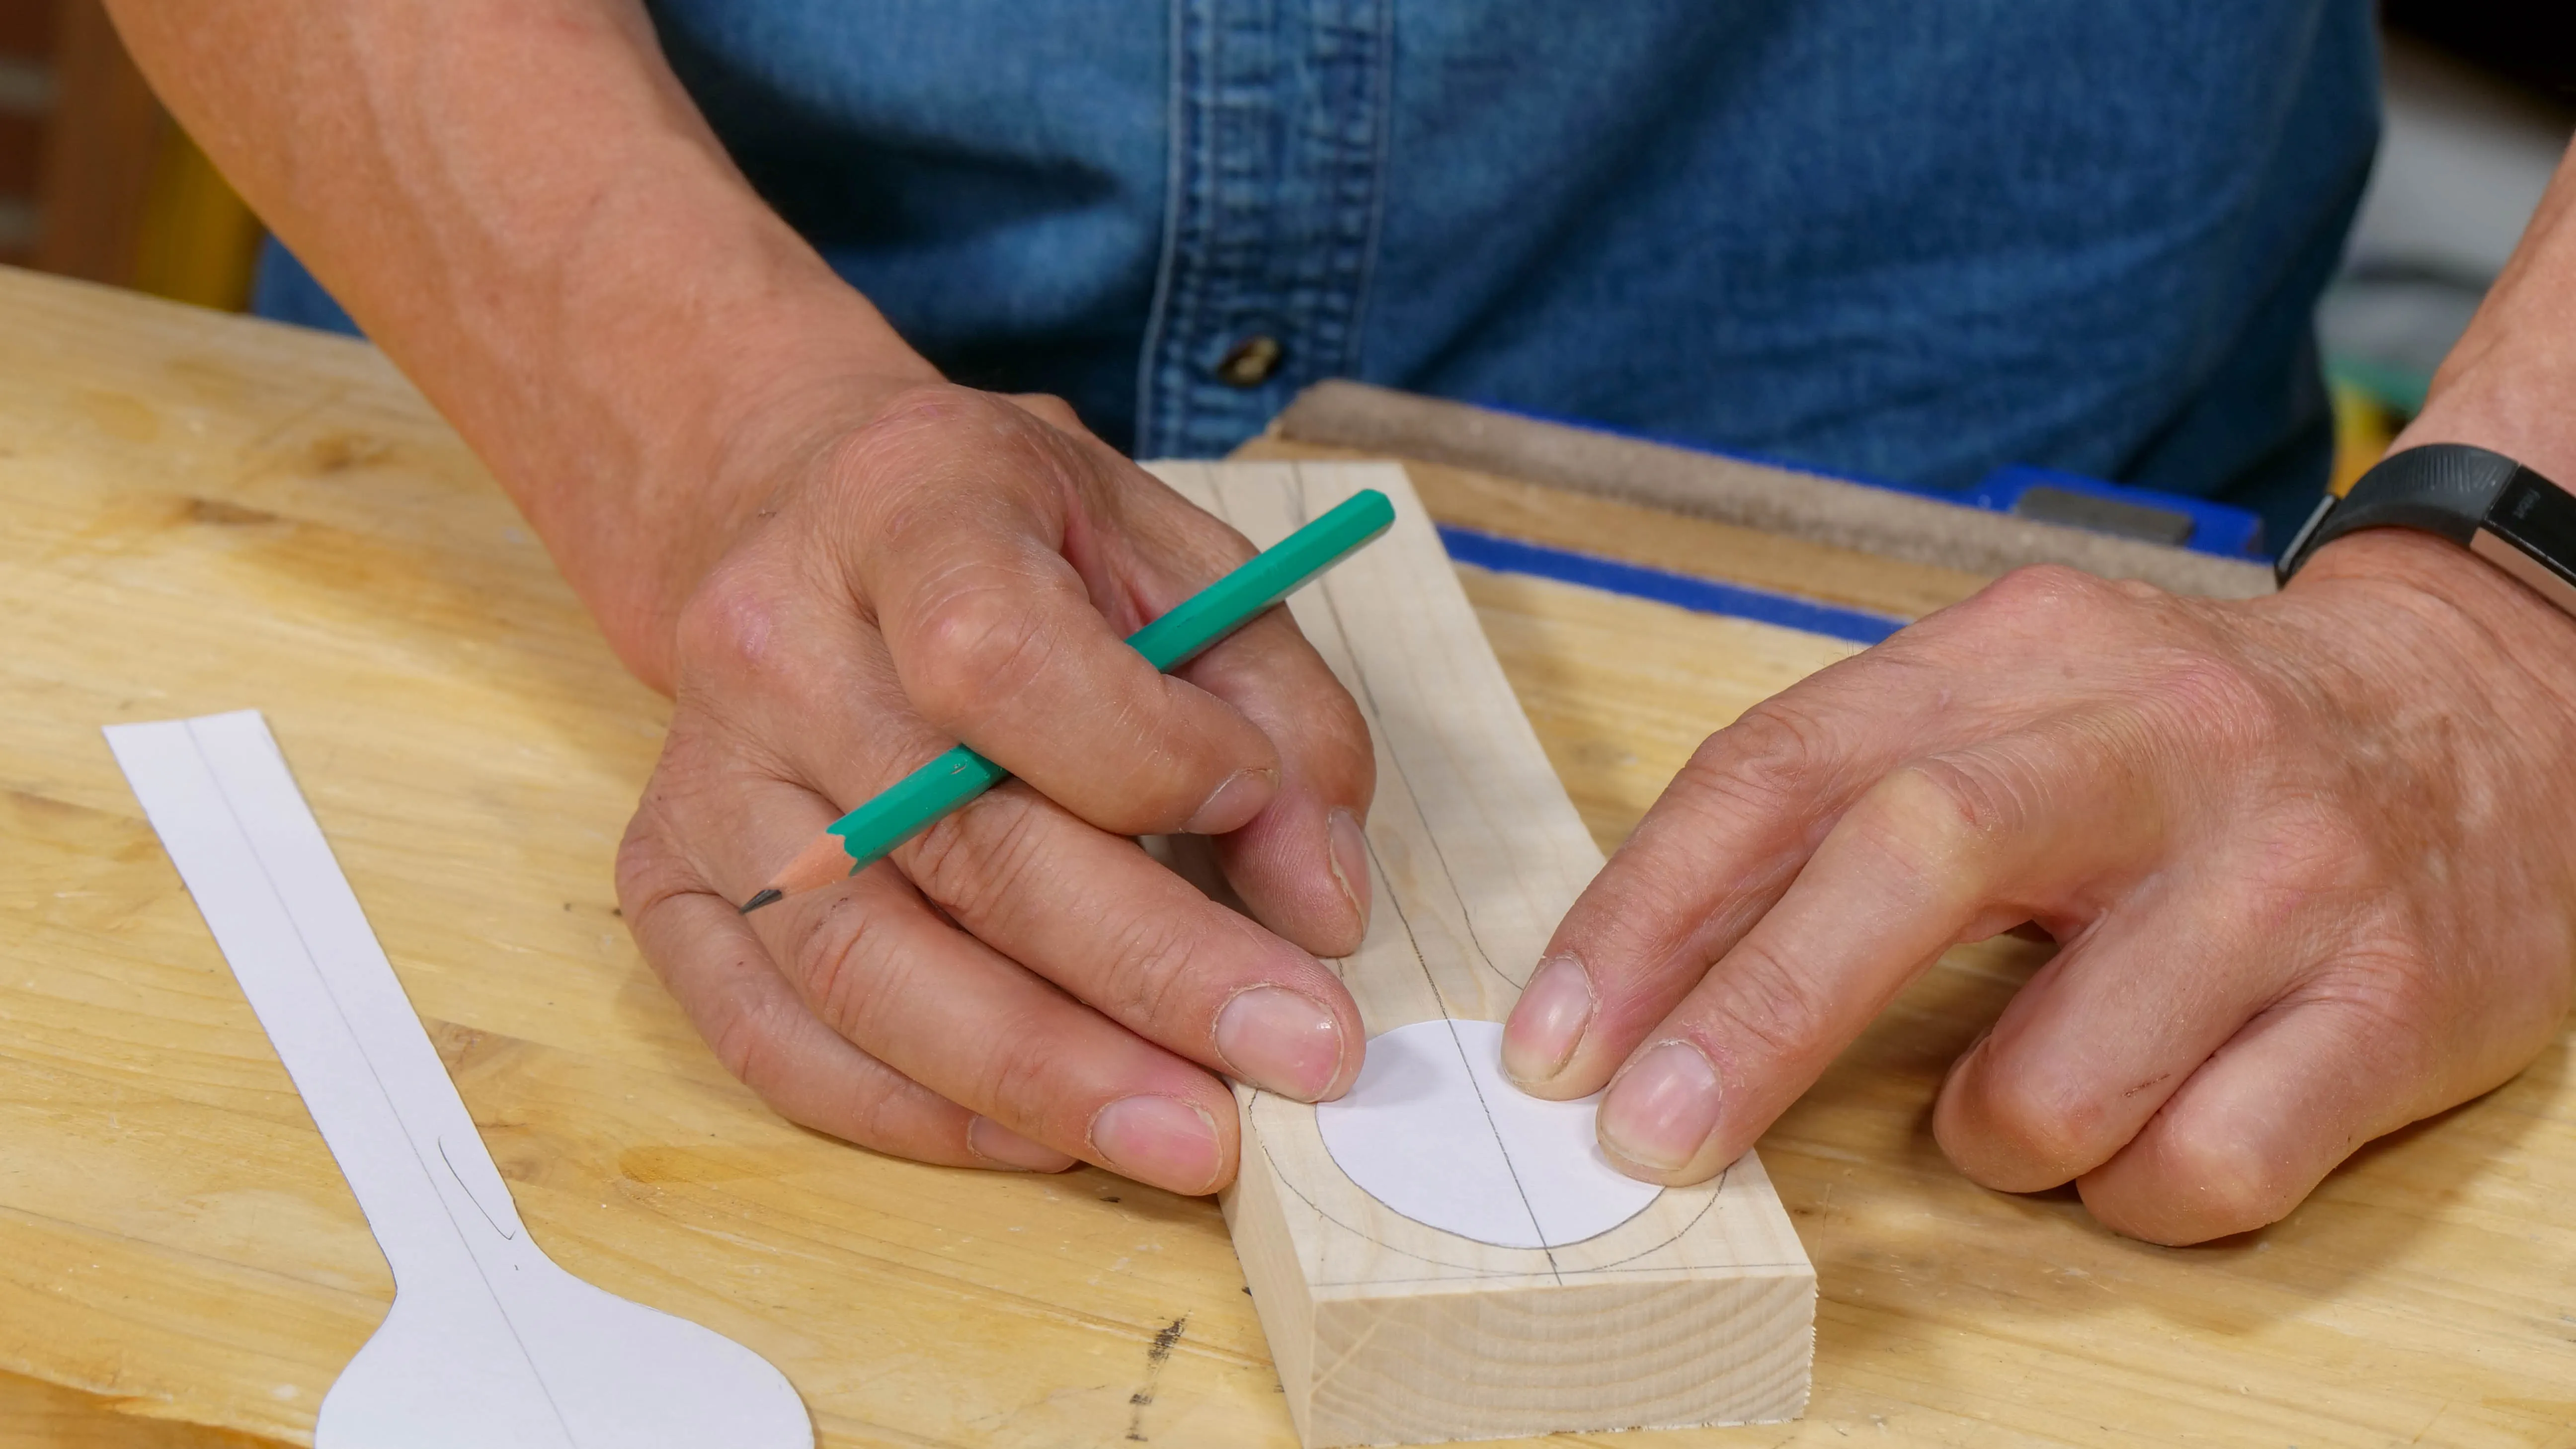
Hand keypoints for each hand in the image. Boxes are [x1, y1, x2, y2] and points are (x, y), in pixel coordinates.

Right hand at [615, 384, 1373, 1194]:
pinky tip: (1047, 1136)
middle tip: (1295, 1053)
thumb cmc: (1021, 549)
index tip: (1261, 815)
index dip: (1141, 757)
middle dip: (1147, 972)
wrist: (818, 523)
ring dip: (1040, 1077)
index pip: (993, 656)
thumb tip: (1322, 908)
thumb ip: (1277, 719)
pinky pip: (775, 1038)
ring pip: (860, 965)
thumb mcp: (1180, 567)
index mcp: (906, 507)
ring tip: (1190, 1137)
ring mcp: (704, 773)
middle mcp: (774, 640)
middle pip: (950, 840)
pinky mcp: (665, 883)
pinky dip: (918, 1112)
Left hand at [1501, 529, 2575, 1243]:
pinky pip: (2200, 1170)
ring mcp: (2285, 872)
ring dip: (1988, 1135)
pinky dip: (2130, 1193)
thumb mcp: (2019, 705)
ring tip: (2018, 1096)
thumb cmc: (2193, 742)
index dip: (1647, 915)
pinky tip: (2147, 1129)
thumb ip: (1849, 802)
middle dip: (1753, 1018)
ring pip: (2053, 1080)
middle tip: (1650, 1140)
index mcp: (2023, 652)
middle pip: (1906, 860)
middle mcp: (2154, 739)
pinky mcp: (2397, 1003)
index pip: (1784, 768)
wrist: (2498, 705)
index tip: (1558, 1041)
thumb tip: (1651, 977)